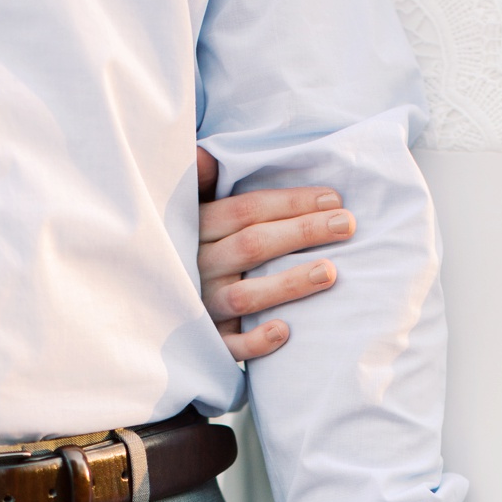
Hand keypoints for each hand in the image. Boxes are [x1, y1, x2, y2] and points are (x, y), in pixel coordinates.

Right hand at [195, 146, 351, 360]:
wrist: (154, 302)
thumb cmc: (190, 248)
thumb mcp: (187, 211)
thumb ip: (200, 183)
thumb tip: (203, 155)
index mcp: (196, 229)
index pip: (246, 210)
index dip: (292, 203)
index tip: (334, 199)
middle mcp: (196, 267)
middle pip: (252, 246)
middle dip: (303, 232)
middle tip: (347, 225)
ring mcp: (200, 306)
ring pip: (244, 296)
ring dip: (288, 284)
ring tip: (330, 272)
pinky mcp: (206, 342)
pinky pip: (229, 346)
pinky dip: (255, 342)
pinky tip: (285, 331)